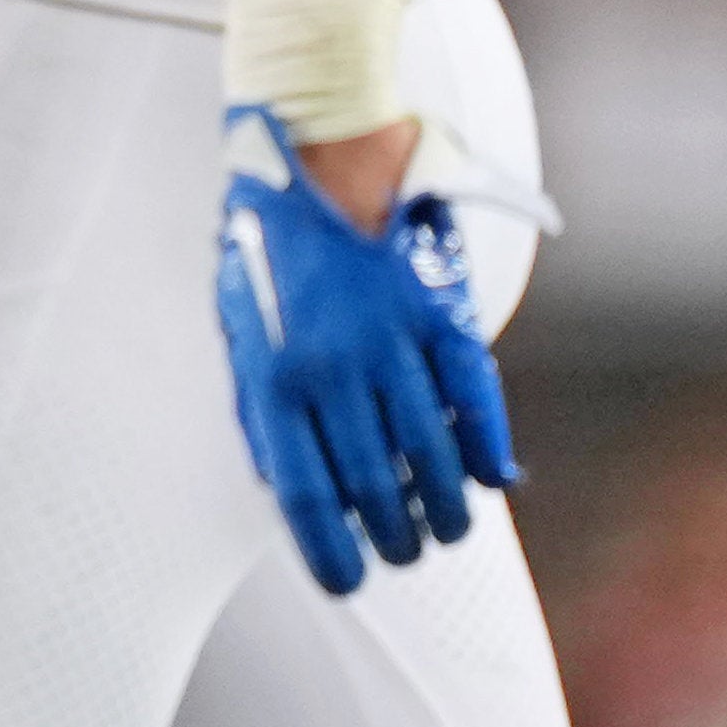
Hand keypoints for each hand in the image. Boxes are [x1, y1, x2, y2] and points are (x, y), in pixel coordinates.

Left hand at [211, 107, 513, 594]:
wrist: (316, 145)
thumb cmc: (270, 242)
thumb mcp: (240, 325)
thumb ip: (259, 406)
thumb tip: (282, 487)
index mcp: (274, 378)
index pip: (307, 499)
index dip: (330, 555)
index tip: (348, 582)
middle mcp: (334, 371)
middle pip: (374, 491)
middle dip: (393, 539)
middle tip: (403, 552)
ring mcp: (393, 344)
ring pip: (432, 460)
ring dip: (444, 511)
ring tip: (444, 529)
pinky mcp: (443, 315)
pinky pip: (476, 404)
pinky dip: (486, 451)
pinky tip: (487, 479)